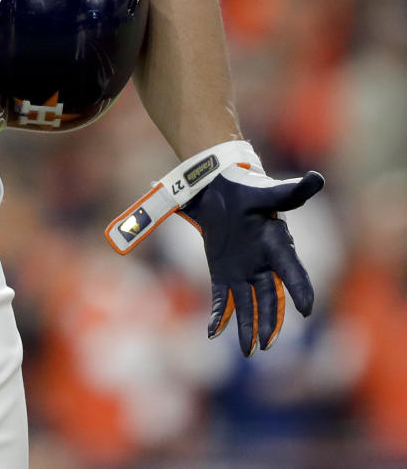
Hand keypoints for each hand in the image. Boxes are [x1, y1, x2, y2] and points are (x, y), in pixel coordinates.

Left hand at [181, 165, 323, 354]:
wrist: (218, 184)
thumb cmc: (245, 186)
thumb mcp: (266, 191)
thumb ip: (289, 192)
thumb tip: (318, 179)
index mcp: (277, 245)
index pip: (293, 271)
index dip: (301, 290)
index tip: (307, 310)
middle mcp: (263, 263)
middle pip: (271, 298)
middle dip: (270, 322)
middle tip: (267, 344)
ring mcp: (243, 270)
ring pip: (249, 305)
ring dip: (248, 327)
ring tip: (247, 351)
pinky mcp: (222, 271)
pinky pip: (223, 298)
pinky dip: (219, 315)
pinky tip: (213, 332)